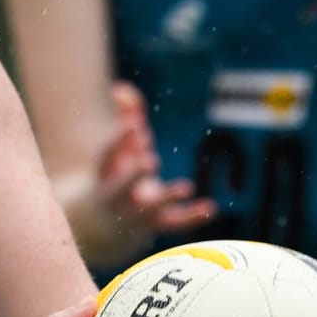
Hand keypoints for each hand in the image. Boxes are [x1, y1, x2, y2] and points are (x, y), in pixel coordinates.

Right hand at [93, 82, 214, 245]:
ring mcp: (137, 213)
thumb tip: (122, 88)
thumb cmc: (117, 175)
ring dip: (167, 197)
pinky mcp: (157, 224)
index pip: (106, 157)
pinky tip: (211, 208)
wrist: (106, 228)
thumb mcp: (119, 149)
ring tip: (186, 187)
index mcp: (105, 173)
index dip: (119, 140)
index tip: (137, 125)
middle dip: (135, 174)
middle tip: (151, 161)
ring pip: (151, 209)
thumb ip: (123, 118)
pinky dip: (192, 216)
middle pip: (123, 186)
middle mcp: (118, 195)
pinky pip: (175, 223)